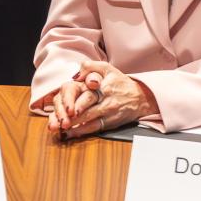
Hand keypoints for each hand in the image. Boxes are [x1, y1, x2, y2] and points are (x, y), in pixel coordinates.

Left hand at [42, 60, 156, 140]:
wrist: (141, 97)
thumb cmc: (120, 82)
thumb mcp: (106, 68)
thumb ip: (89, 67)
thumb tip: (75, 76)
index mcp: (103, 86)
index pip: (87, 94)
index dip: (74, 101)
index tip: (65, 107)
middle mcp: (106, 100)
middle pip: (87, 110)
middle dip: (72, 117)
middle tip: (59, 121)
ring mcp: (109, 113)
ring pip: (90, 121)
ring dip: (75, 126)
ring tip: (62, 128)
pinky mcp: (111, 122)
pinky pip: (96, 127)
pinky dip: (83, 131)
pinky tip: (72, 133)